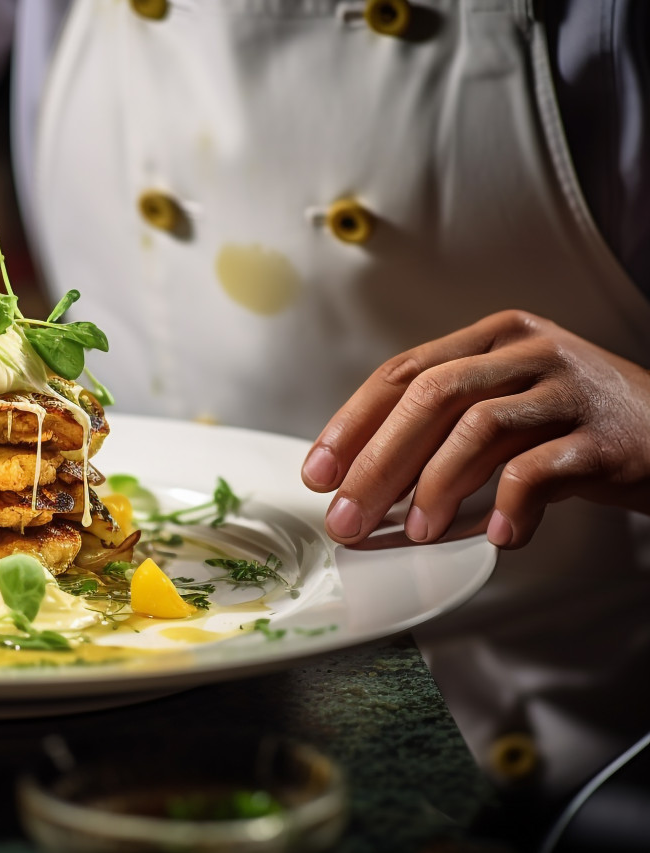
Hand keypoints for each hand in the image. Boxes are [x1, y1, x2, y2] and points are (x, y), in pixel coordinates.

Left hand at [300, 310, 649, 548]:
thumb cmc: (577, 427)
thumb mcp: (508, 409)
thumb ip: (443, 433)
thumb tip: (365, 489)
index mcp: (491, 339)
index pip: (402, 373)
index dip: (352, 425)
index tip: (318, 473)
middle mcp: (527, 351)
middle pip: (431, 397)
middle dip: (377, 463)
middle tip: (348, 516)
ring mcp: (569, 388)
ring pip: (479, 428)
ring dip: (436, 487)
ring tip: (418, 532)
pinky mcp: (606, 436)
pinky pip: (541, 469)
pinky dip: (510, 505)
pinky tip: (498, 536)